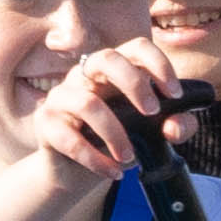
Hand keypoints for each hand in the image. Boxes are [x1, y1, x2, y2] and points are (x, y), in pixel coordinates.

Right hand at [2, 45, 190, 211]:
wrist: (74, 172)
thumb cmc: (113, 142)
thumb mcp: (152, 135)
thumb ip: (176, 127)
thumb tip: (174, 127)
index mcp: (113, 70)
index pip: (137, 47)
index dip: (159, 65)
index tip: (175, 94)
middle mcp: (84, 75)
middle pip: (106, 58)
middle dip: (134, 84)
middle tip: (151, 113)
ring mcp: (61, 96)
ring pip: (88, 103)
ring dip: (115, 134)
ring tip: (129, 157)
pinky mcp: (45, 123)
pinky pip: (71, 140)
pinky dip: (97, 160)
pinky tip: (113, 172)